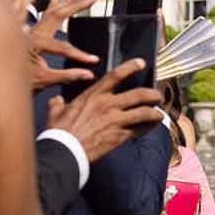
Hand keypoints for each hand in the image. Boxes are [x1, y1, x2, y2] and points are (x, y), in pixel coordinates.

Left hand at [27, 0, 97, 88]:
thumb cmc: (14, 81)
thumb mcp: (43, 80)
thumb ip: (67, 76)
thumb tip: (88, 75)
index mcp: (33, 44)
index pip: (62, 47)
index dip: (79, 54)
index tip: (93, 60)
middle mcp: (30, 32)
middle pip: (57, 15)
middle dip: (76, 5)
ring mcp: (27, 29)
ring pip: (48, 10)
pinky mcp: (24, 30)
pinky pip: (38, 12)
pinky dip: (48, 4)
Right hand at [44, 58, 164, 163]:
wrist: (64, 151)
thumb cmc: (58, 131)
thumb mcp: (55, 111)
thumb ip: (58, 102)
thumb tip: (57, 100)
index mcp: (94, 95)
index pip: (116, 75)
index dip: (131, 67)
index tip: (141, 63)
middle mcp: (108, 105)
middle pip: (139, 94)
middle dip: (153, 94)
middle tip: (158, 95)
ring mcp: (116, 120)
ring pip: (144, 112)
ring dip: (155, 112)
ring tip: (159, 113)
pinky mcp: (119, 136)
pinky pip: (140, 129)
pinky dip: (148, 127)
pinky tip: (152, 127)